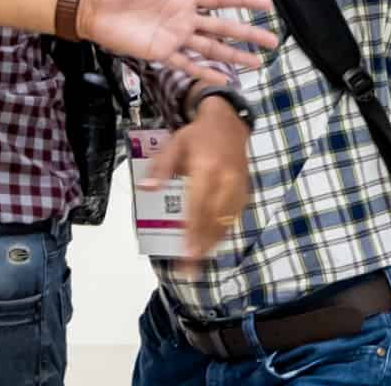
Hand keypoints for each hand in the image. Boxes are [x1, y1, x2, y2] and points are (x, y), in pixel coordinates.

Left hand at [80, 0, 278, 84]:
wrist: (94, 8)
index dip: (243, 0)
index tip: (267, 4)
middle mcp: (184, 19)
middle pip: (224, 26)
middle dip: (249, 33)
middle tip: (274, 40)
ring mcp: (174, 37)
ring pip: (211, 48)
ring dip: (234, 56)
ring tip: (258, 64)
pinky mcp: (160, 52)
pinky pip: (186, 64)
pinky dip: (204, 72)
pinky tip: (223, 80)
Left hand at [145, 97, 251, 260]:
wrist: (227, 123)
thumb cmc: (196, 135)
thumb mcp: (173, 145)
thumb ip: (160, 168)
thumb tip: (146, 189)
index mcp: (206, 169)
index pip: (197, 205)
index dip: (192, 231)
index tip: (186, 252)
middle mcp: (225, 180)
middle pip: (212, 219)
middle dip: (201, 245)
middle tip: (189, 269)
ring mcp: (238, 186)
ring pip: (225, 221)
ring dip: (212, 242)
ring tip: (197, 261)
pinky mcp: (244, 191)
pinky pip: (234, 216)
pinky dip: (223, 231)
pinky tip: (212, 243)